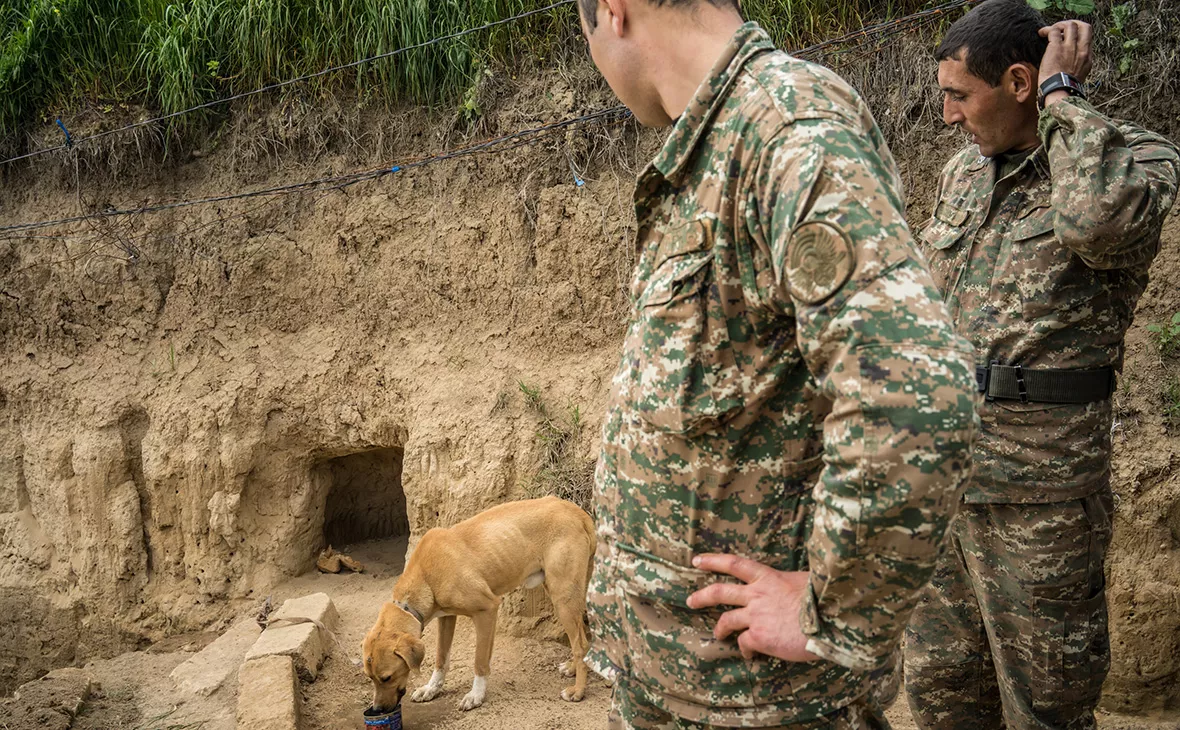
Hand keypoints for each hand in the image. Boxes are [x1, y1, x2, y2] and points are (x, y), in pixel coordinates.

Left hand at [686, 554, 820, 662]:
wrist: (829, 620)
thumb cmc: (824, 599)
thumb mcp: (805, 581)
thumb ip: (790, 584)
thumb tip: (795, 587)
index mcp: (768, 577)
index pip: (734, 563)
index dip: (713, 560)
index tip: (697, 560)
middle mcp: (757, 594)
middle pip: (720, 592)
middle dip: (702, 596)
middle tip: (690, 601)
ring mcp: (755, 616)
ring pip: (727, 620)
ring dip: (719, 628)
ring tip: (717, 634)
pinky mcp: (759, 636)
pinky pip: (743, 643)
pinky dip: (745, 649)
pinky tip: (750, 654)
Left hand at [1038, 21, 1093, 106]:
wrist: (1059, 91)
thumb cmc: (1064, 88)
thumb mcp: (1079, 76)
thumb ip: (1077, 65)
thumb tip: (1070, 62)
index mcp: (1087, 58)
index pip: (1088, 37)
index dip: (1079, 34)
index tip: (1069, 37)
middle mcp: (1081, 50)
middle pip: (1084, 26)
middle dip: (1073, 24)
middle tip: (1062, 29)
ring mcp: (1070, 47)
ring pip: (1070, 25)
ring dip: (1060, 25)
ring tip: (1050, 31)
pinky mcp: (1057, 47)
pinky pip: (1054, 30)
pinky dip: (1047, 29)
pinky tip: (1041, 33)